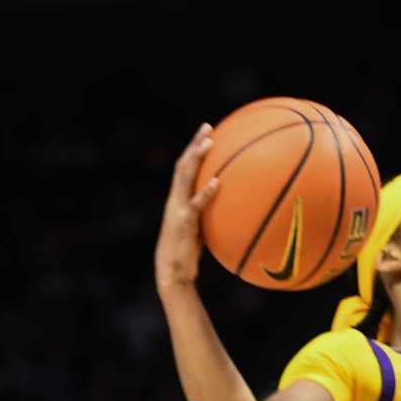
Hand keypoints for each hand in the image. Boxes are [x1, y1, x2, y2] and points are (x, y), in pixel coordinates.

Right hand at [155, 124, 219, 291]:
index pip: (184, 169)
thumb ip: (207, 216)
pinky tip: (218, 182)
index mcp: (177, 200)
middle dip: (195, 145)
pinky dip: (206, 193)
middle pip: (183, 165)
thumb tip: (227, 208)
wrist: (172, 274)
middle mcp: (174, 200)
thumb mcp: (199, 230)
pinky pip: (196, 205)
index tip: (206, 133)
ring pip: (185, 177)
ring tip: (209, 142)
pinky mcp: (183, 224)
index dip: (193, 150)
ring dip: (197, 158)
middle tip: (207, 127)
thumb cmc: (187, 255)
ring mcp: (177, 210)